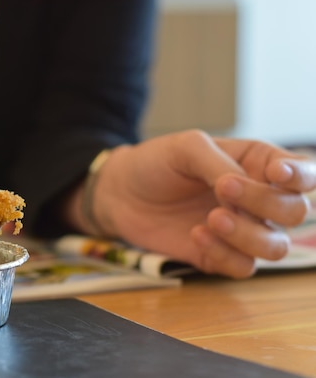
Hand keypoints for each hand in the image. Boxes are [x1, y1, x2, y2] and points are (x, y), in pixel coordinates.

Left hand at [88, 130, 315, 277]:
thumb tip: (244, 187)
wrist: (120, 193)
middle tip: (224, 189)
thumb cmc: (156, 163)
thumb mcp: (187, 148)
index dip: (302, 176)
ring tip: (212, 218)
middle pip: (296, 212)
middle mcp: (257, 200)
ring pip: (276, 247)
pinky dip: (225, 254)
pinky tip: (196, 235)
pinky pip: (243, 267)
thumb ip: (221, 164)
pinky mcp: (219, 256)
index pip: (303, 173)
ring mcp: (241, 231)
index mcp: (257, 164)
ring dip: (249, 235)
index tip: (276, 172)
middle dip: (265, 203)